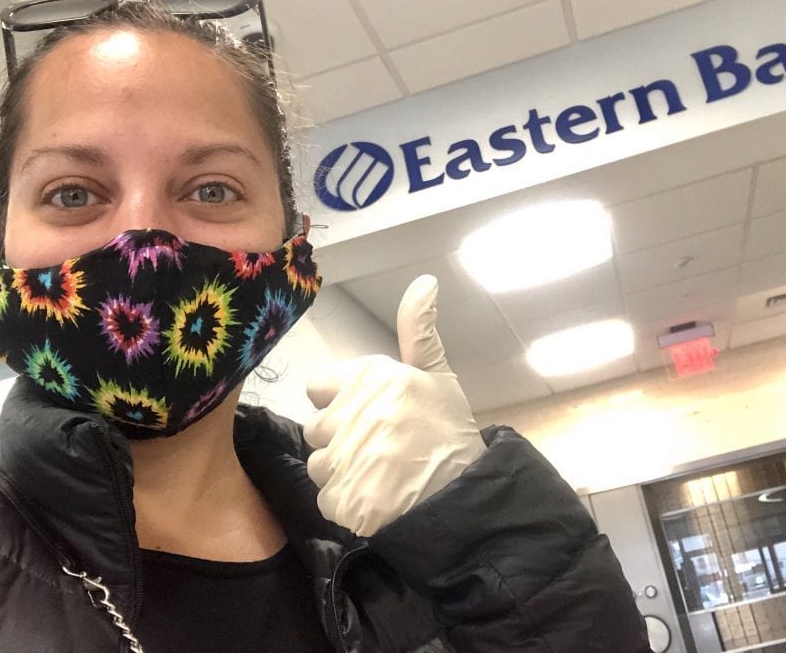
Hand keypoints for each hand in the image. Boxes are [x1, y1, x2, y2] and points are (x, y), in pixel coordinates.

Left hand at [302, 275, 485, 535]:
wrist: (468, 497)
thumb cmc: (451, 435)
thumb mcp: (439, 377)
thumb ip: (419, 331)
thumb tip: (424, 282)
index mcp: (370, 379)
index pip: (318, 387)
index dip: (339, 402)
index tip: (368, 415)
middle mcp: (351, 414)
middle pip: (317, 429)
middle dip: (340, 439)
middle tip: (381, 448)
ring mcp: (345, 459)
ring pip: (320, 465)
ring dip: (342, 473)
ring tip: (382, 475)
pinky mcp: (343, 499)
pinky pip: (327, 499)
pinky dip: (348, 503)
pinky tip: (378, 498)